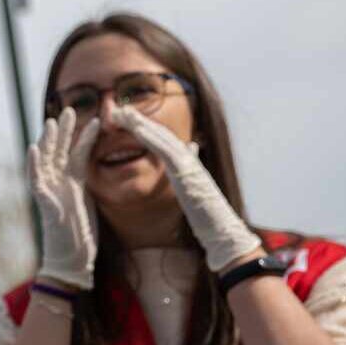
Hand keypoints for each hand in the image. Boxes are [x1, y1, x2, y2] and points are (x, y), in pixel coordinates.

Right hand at [30, 107, 100, 290]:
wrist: (72, 263)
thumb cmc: (81, 238)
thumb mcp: (90, 205)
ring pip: (45, 162)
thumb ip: (88, 187)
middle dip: (63, 132)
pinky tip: (33, 149)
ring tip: (50, 122)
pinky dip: (33, 165)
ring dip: (47, 142)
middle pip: (57, 153)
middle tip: (68, 110)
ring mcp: (50, 195)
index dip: (80, 138)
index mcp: (71, 185)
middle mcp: (58, 187)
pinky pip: (36, 181)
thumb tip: (98, 173)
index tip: (90, 119)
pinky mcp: (45, 205)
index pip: (74, 155)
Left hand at [112, 107, 261, 271]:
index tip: (132, 120)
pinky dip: (150, 137)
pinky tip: (136, 128)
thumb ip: (189, 176)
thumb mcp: (195, 195)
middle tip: (122, 109)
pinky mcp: (186, 173)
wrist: (223, 235)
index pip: (166, 142)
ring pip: (163, 138)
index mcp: (190, 166)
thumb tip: (192, 154)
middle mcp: (191, 161)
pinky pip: (165, 150)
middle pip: (163, 135)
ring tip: (123, 112)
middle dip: (142, 120)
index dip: (149, 130)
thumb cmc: (208, 221)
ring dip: (141, 123)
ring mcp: (190, 165)